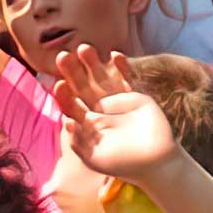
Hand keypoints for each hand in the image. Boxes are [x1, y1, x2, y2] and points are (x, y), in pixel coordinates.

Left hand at [52, 44, 181, 183]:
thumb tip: (66, 121)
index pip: (70, 104)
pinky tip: (115, 55)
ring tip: (84, 48)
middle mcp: (97, 109)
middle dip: (72, 72)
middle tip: (62, 57)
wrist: (153, 163)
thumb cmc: (121, 163)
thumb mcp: (94, 157)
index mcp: (84, 123)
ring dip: (93, 64)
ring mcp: (115, 101)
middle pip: (82, 87)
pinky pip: (127, 79)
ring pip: (102, 78)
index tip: (59, 84)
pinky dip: (122, 68)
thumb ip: (78, 141)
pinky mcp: (134, 96)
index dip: (64, 95)